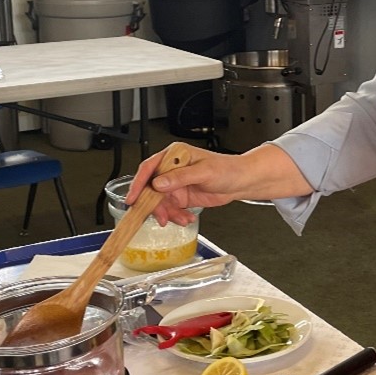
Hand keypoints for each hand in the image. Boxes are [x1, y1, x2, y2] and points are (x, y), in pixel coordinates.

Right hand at [127, 143, 312, 224]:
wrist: (242, 182)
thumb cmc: (227, 169)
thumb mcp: (203, 172)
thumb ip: (180, 178)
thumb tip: (159, 183)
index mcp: (174, 156)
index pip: (149, 168)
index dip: (139, 183)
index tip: (133, 198)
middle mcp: (172, 170)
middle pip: (152, 188)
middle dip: (154, 205)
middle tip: (160, 216)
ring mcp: (176, 184)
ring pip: (161, 202)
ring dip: (168, 213)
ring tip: (180, 219)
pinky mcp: (182, 197)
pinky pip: (171, 209)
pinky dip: (176, 216)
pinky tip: (186, 218)